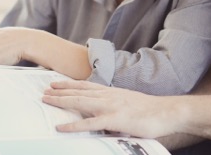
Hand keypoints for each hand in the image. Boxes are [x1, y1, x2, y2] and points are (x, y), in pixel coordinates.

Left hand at [42, 80, 178, 138]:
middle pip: (78, 91)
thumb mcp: (128, 102)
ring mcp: (110, 106)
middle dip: (59, 91)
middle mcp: (108, 95)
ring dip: (61, 101)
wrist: (167, 111)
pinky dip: (73, 125)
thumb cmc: (150, 110)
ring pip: (80, 102)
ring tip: (46, 101)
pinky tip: (61, 127)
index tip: (55, 83)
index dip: (68, 84)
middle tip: (43, 91)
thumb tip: (103, 112)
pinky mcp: (114, 119)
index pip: (85, 85)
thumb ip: (114, 104)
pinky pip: (89, 123)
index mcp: (111, 91)